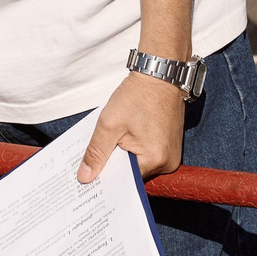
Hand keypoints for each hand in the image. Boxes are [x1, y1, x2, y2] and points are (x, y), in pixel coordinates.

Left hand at [78, 70, 185, 184]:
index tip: (89, 178)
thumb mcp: (109, 124)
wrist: (159, 74)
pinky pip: (147, 154)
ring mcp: (171, 153)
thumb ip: (96, 153)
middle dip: (115, 165)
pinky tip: (122, 138)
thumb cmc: (138, 95)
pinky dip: (134, 148)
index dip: (107, 177)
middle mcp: (168, 162)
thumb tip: (85, 177)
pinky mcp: (170, 144)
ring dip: (124, 156)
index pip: (125, 181)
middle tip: (95, 159)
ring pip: (139, 163)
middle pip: (133, 174)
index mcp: (156, 160)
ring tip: (110, 144)